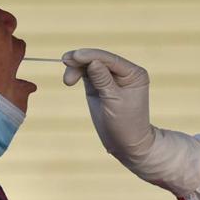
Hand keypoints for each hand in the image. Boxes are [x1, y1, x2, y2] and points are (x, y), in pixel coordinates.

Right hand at [62, 48, 153, 163]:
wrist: (126, 144)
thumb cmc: (125, 124)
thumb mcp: (113, 102)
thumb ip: (102, 80)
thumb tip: (93, 60)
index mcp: (134, 73)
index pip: (110, 59)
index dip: (91, 55)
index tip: (74, 56)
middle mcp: (124, 72)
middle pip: (99, 59)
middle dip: (81, 60)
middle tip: (65, 62)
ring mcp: (111, 78)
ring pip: (90, 64)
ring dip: (76, 68)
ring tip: (68, 80)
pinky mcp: (99, 85)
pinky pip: (86, 73)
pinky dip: (77, 73)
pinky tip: (70, 79)